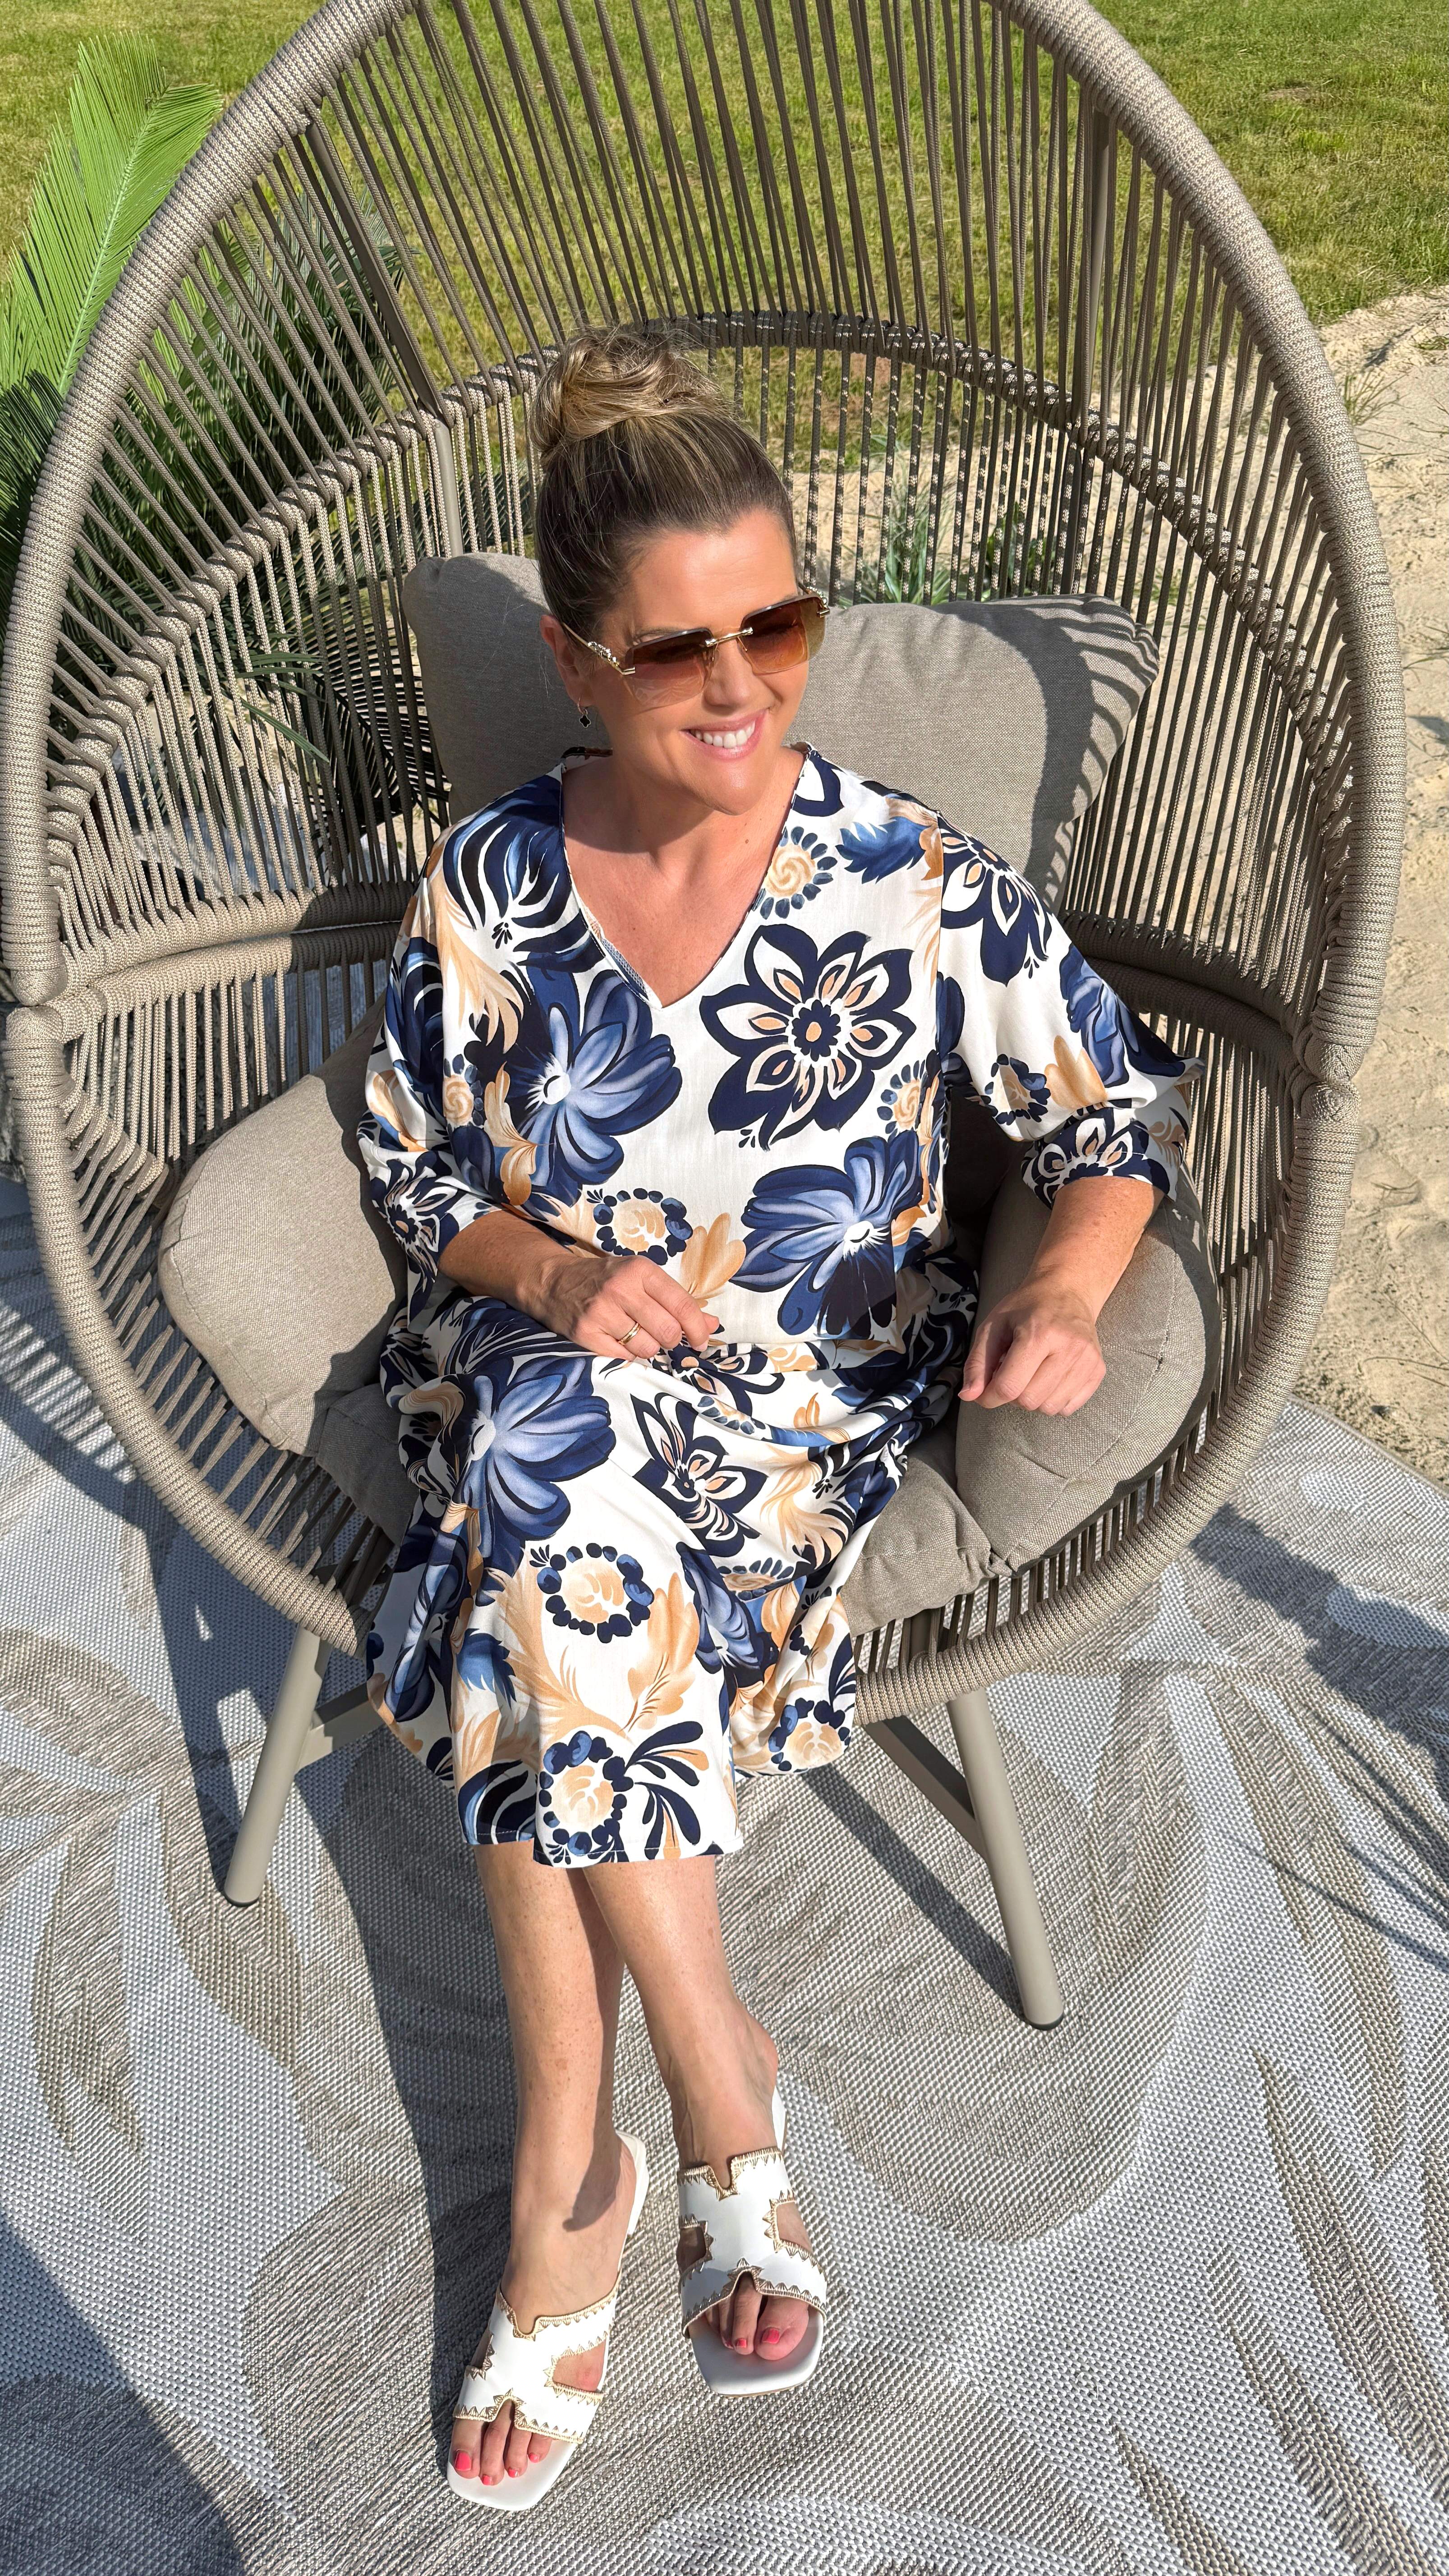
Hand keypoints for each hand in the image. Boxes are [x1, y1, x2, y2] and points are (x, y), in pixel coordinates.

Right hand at [530, 1245, 718, 1363]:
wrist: (553, 1281)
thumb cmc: (606, 1280)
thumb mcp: (642, 1279)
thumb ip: (677, 1301)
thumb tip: (712, 1324)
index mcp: (641, 1270)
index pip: (682, 1305)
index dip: (698, 1329)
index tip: (700, 1341)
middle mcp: (621, 1289)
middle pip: (667, 1332)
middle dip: (671, 1341)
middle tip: (663, 1337)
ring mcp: (601, 1312)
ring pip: (647, 1348)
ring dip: (648, 1348)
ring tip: (635, 1334)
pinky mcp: (586, 1333)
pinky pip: (623, 1356)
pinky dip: (627, 1353)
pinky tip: (618, 1339)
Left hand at [959, 1282, 1104, 1415]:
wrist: (1067, 1291)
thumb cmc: (1026, 1308)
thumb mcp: (993, 1326)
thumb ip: (978, 1362)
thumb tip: (968, 1396)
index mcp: (1038, 1334)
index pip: (1009, 1386)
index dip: (990, 1397)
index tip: (986, 1392)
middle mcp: (1067, 1348)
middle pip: (1029, 1400)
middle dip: (1013, 1394)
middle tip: (1014, 1372)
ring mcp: (1087, 1360)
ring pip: (1049, 1408)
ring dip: (1034, 1398)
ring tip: (1033, 1373)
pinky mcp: (1097, 1370)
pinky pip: (1068, 1408)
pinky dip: (1053, 1400)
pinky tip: (1050, 1378)